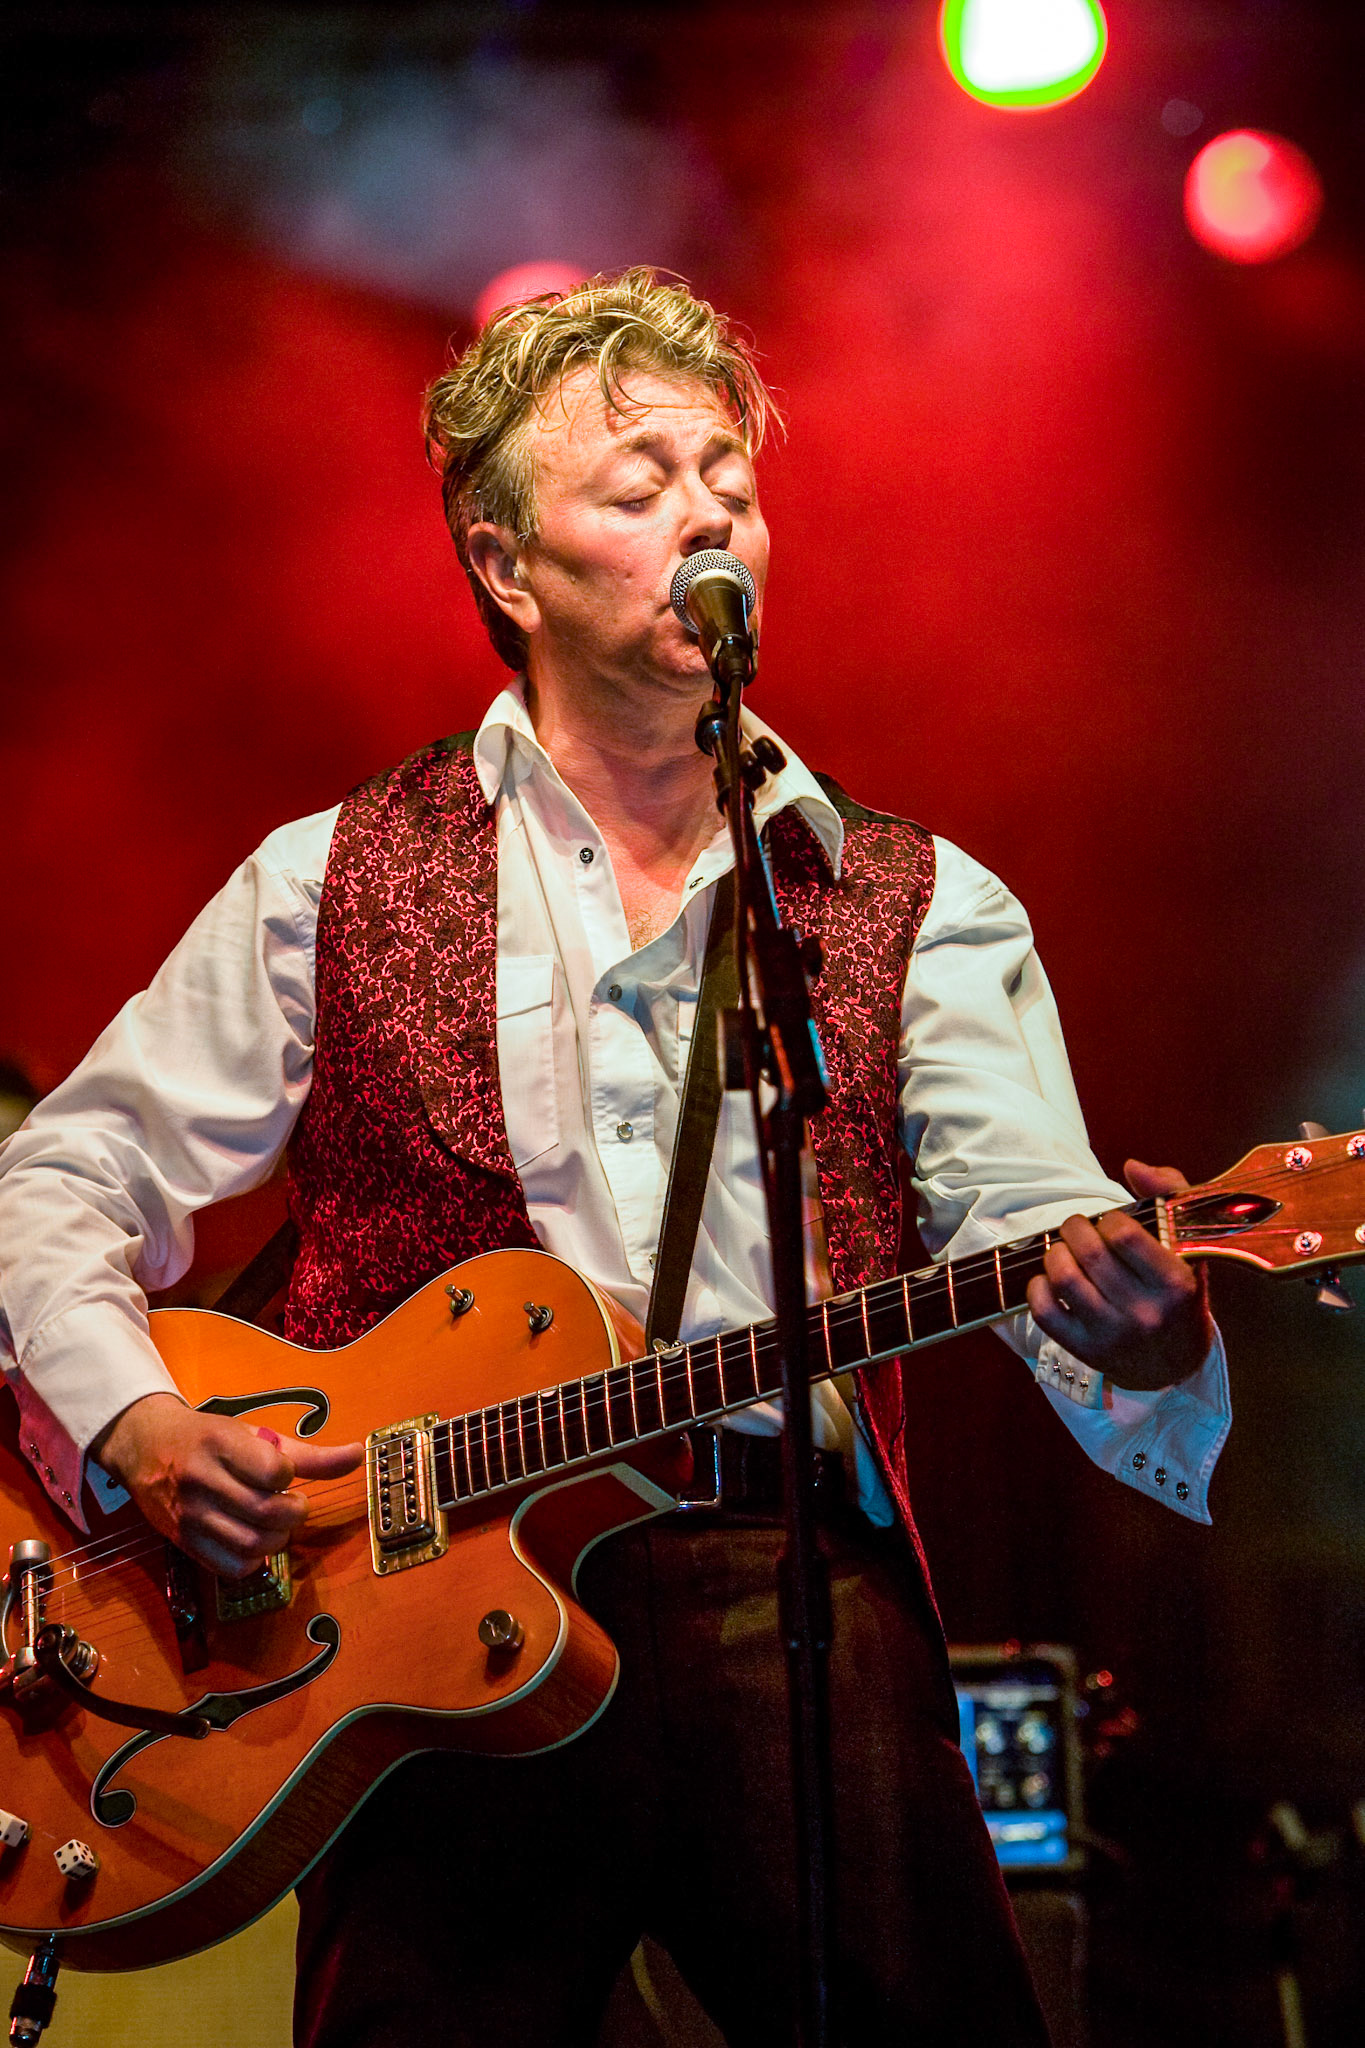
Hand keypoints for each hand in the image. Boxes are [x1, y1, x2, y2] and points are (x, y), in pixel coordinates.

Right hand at [91, 1393, 362, 1577]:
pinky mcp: (183, 1541)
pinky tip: (254, 1541)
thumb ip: (309, 1454)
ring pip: (251, 1544)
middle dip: (293, 1512)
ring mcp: (189, 1514)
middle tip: (293, 1504)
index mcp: (220, 1443)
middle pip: (266, 1512)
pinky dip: (253, 1560)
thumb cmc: (210, 1439)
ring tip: (276, 1523)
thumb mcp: (256, 1436)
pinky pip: (230, 1567)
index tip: (284, 1474)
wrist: (147, 1447)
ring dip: (278, 1538)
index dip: (288, 1476)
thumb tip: (358, 1455)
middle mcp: (201, 1479)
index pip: (272, 1470)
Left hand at [1025, 1161, 1212, 1391]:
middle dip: (1075, 1228)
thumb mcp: (1188, 1245)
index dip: (1109, 1219)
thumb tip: (1132, 1166)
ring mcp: (1113, 1335)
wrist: (1174, 1364)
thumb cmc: (1178, 1293)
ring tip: (1064, 1251)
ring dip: (1055, 1254)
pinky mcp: (1085, 1350)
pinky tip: (1051, 1280)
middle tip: (1078, 1228)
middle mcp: (1145, 1313)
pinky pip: (1044, 1311)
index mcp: (1175, 1284)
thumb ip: (1169, 1195)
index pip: (1123, 1234)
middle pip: (1089, 1252)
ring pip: (1063, 1279)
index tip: (1111, 1223)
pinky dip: (1038, 1287)